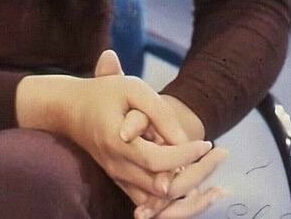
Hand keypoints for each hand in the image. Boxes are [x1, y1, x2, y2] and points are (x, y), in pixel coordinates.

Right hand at [95, 50, 228, 217]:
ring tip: (216, 178)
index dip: (185, 155)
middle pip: (162, 186)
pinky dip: (174, 200)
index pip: (158, 160)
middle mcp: (117, 167)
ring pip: (158, 200)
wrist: (70, 109)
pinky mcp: (121, 181)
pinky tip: (199, 188)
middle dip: (195, 174)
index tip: (207, 142)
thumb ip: (158, 111)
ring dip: (188, 192)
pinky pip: (150, 202)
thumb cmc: (103, 93)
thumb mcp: (131, 88)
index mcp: (118, 143)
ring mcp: (118, 177)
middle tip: (220, 155)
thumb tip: (183, 140)